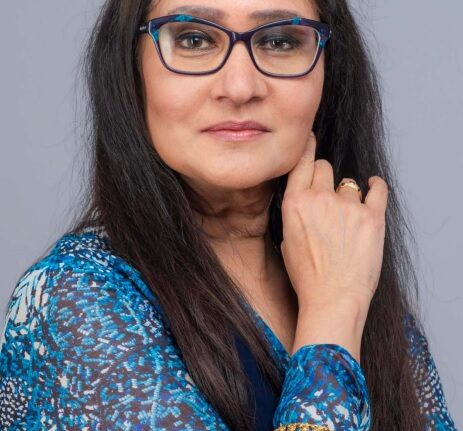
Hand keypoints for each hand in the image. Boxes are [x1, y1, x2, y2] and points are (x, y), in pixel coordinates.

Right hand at [280, 132, 387, 357]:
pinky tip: (374, 185)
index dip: (307, 147)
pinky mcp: (372, 217)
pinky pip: (377, 189)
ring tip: (347, 214)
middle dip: (325, 177)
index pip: (302, 162)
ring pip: (348, 183)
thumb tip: (304, 198)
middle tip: (327, 194)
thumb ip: (295, 212)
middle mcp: (320, 199)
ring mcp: (348, 207)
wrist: (332, 299)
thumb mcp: (286, 241)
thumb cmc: (307, 276)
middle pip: (325, 168)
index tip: (310, 139)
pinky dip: (376, 186)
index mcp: (295, 203)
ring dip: (347, 193)